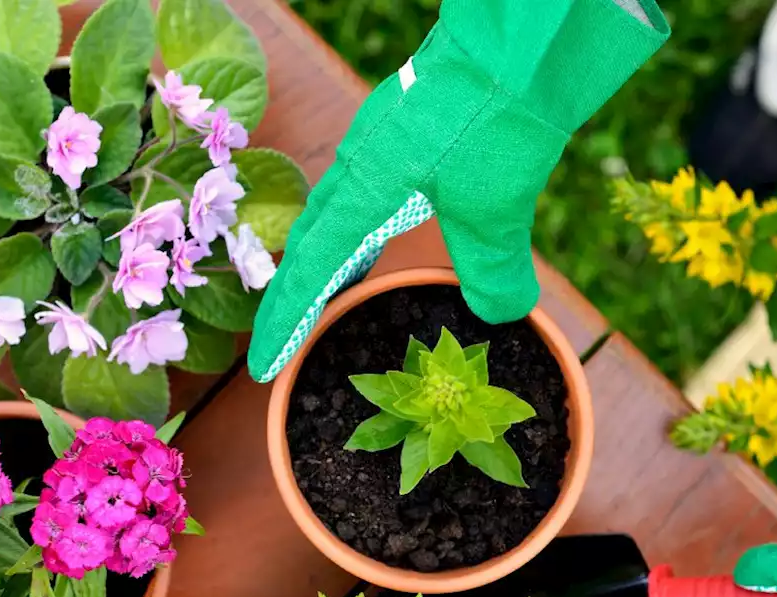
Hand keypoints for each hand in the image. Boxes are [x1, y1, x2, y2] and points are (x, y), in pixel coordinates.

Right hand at [247, 0, 668, 382]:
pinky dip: (364, 216)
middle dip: (297, 289)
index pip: (310, 272)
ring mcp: (380, 137)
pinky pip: (366, 182)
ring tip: (334, 287)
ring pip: (339, 206)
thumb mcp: (496, 213)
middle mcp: (359, 164)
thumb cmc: (493, 125)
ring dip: (331, 251)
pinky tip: (390, 219)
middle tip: (286, 332)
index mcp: (363, 192)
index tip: (262, 367)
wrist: (514, 48)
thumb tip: (503, 315)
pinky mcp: (406, 122)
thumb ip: (494, 272)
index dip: (286, 323)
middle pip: (312, 237)